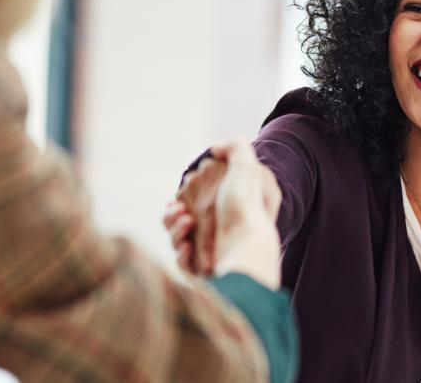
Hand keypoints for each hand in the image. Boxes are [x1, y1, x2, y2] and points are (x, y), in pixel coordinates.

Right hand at [169, 141, 281, 288]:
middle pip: (180, 219)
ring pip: (177, 240)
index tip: (184, 192)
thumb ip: (234, 148)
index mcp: (227, 209)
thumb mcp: (247, 168)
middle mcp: (219, 232)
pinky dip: (181, 253)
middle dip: (173, 214)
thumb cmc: (246, 208)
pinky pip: (182, 262)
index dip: (186, 195)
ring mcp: (211, 253)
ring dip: (175, 230)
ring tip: (186, 223)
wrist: (247, 249)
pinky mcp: (203, 272)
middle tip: (180, 212)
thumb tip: (215, 149)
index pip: (197, 200)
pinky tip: (188, 247)